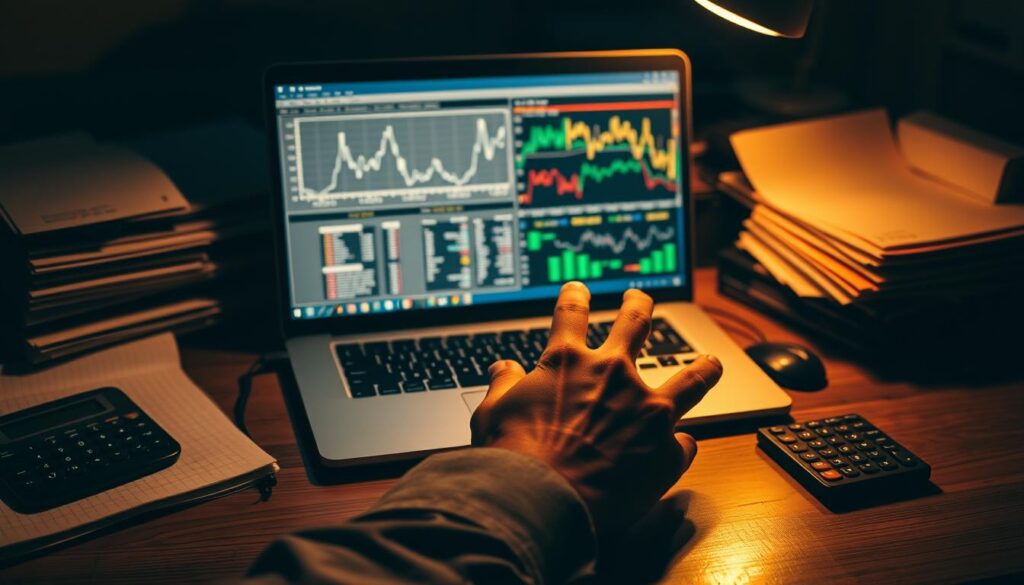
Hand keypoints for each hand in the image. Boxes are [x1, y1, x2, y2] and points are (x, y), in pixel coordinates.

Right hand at [470, 281, 722, 537]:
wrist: (541, 499)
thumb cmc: (512, 457)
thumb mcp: (493, 412)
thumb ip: (503, 385)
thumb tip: (502, 369)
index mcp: (568, 362)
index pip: (571, 314)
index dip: (575, 297)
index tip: (578, 290)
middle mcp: (613, 374)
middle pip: (636, 323)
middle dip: (639, 306)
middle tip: (641, 300)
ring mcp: (646, 409)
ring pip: (691, 376)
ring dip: (703, 368)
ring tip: (712, 363)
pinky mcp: (666, 448)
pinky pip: (685, 443)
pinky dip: (680, 446)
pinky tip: (680, 449)